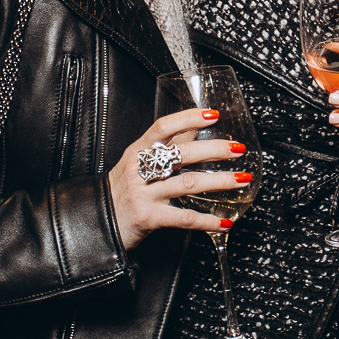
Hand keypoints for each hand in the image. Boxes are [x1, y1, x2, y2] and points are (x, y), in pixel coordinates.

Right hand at [106, 110, 251, 251]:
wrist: (97, 224)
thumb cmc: (121, 190)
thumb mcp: (137, 162)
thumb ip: (166, 145)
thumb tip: (196, 125)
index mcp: (137, 151)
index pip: (163, 128)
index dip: (188, 119)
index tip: (213, 114)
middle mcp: (140, 170)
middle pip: (181, 154)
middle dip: (214, 150)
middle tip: (238, 149)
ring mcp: (144, 194)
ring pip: (187, 184)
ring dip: (219, 182)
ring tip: (242, 179)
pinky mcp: (149, 218)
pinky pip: (184, 218)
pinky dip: (207, 221)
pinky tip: (224, 222)